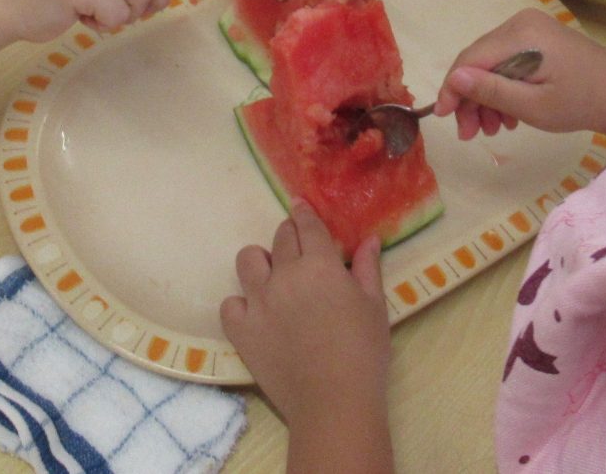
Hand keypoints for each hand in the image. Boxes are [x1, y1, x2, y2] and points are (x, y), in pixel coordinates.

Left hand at [220, 203, 390, 441]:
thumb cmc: (363, 352)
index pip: (307, 225)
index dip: (303, 212)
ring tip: (272, 275)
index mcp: (320, 264)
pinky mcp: (241, 330)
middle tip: (298, 247)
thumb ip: (367, 268)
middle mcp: (285, 275)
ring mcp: (258, 301)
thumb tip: (369, 239)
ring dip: (260, 261)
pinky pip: (230, 304)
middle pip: (280, 237)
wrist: (333, 400)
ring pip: (247, 260)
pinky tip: (255, 313)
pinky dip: (240, 304)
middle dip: (289, 235)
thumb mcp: (375, 306)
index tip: (299, 205)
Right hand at [432, 9, 605, 146]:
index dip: (453, 89)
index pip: (471, 59)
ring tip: (492, 130)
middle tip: (470, 134)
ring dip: (486, 97)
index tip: (445, 118)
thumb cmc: (582, 102)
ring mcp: (532, 29)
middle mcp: (522, 23)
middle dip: (471, 99)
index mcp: (520, 34)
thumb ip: (491, 91)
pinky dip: (503, 88)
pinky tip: (509, 115)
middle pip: (479, 61)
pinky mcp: (540, 40)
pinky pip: (508, 62)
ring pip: (492, 64)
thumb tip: (452, 80)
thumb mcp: (533, 105)